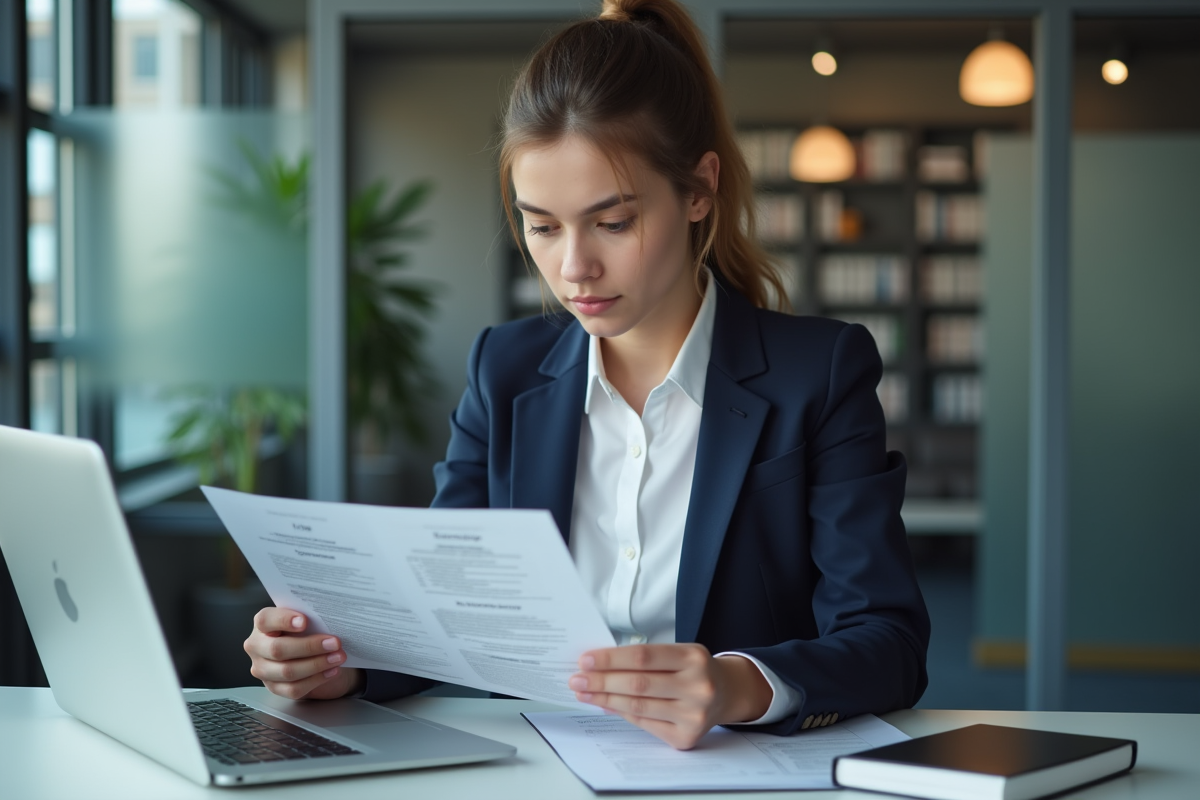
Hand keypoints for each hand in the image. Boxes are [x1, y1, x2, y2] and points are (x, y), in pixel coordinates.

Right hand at [244, 607, 363, 700]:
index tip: (305, 621)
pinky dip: (316, 680)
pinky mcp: (274, 687)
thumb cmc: (307, 631)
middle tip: (334, 643)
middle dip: (309, 646)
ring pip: (287, 671)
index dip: (284, 620)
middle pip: (277, 649)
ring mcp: (263, 669)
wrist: (312, 652)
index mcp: (262, 625)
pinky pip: (294, 688)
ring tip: (337, 657)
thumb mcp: (307, 620)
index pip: (265, 620)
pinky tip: (331, 671)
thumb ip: (310, 618)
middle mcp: (257, 647)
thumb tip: (327, 618)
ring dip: (317, 664)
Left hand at [568, 643, 771, 749]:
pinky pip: (645, 724)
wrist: (727, 693)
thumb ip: (645, 659)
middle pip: (638, 684)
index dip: (611, 659)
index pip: (643, 657)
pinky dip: (622, 714)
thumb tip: (599, 667)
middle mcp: (697, 687)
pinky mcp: (686, 737)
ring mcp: (693, 715)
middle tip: (577, 679)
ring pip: (638, 707)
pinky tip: (606, 706)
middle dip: (601, 682)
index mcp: (693, 657)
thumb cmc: (694, 669)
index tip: (585, 660)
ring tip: (584, 694)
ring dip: (605, 700)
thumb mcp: (678, 653)